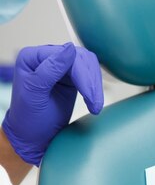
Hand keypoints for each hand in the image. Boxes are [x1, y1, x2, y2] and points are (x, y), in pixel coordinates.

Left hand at [2, 43, 103, 164]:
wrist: (34, 136)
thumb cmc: (28, 118)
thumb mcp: (35, 94)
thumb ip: (49, 70)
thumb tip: (70, 49)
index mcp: (33, 57)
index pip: (65, 56)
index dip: (81, 75)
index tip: (90, 97)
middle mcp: (46, 57)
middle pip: (81, 59)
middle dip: (91, 82)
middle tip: (95, 105)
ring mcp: (61, 66)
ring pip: (89, 65)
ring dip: (95, 86)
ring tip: (95, 106)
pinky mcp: (72, 76)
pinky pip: (91, 74)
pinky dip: (95, 87)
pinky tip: (94, 102)